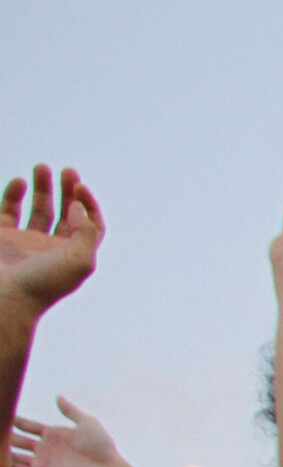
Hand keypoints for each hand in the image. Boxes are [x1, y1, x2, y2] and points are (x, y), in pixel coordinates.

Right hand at [0, 166, 104, 317]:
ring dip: (42, 188)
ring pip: (38, 209)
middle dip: (67, 191)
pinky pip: (8, 211)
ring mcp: (25, 243)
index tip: (81, 188)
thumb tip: (78, 207)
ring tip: (42, 167)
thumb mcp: (80, 260)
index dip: (90, 205)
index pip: (90, 226)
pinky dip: (13, 194)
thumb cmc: (43, 283)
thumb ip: (86, 232)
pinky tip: (20, 183)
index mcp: (74, 255)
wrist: (3, 299)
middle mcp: (51, 249)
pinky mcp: (1, 238)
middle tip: (67, 170)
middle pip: (66, 214)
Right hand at [10, 395, 122, 466]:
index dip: (15, 420)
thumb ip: (70, 411)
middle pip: (17, 440)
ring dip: (2, 449)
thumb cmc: (101, 446)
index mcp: (54, 435)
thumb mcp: (87, 423)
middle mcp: (45, 448)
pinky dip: (5, 463)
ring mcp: (41, 462)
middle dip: (3, 434)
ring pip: (13, 454)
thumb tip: (58, 397)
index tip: (2, 411)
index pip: (28, 426)